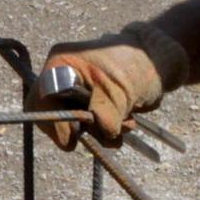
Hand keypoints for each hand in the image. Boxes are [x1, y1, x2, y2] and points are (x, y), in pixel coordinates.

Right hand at [33, 42, 160, 148]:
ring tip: (125, 124)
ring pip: (75, 127)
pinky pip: (91, 129)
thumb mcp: (118, 87)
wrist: (157, 60)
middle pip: (54, 117)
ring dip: (100, 133)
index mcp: (61, 64)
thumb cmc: (134, 64)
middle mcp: (63, 80)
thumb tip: (102, 132)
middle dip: (81, 131)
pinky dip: (108, 133)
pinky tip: (126, 123)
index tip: (73, 138)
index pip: (42, 99)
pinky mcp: (90, 108)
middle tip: (104, 133)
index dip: (54, 122)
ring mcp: (76, 95)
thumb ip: (105, 111)